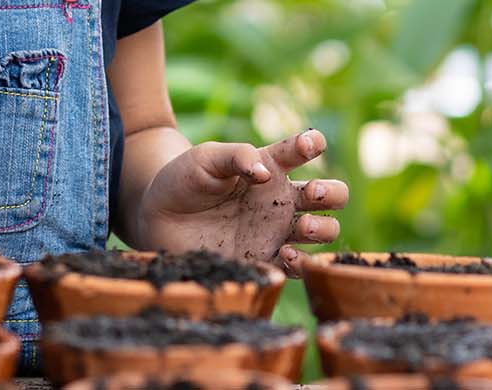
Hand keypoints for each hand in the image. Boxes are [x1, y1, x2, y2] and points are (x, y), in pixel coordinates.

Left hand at [134, 129, 347, 276]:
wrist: (158, 217)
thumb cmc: (185, 179)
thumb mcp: (206, 158)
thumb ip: (237, 157)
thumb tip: (265, 173)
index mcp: (272, 167)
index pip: (306, 149)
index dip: (314, 144)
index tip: (308, 145)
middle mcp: (282, 200)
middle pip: (332, 195)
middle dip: (333, 193)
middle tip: (312, 192)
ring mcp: (276, 231)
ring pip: (324, 231)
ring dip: (322, 228)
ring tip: (300, 227)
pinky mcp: (264, 259)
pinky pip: (297, 266)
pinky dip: (301, 262)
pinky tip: (286, 252)